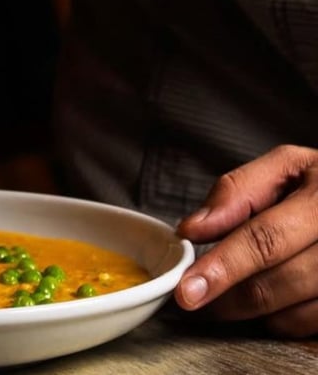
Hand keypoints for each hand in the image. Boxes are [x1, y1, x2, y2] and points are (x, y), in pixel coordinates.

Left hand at [175, 145, 317, 336]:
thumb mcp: (285, 167)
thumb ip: (237, 190)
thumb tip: (193, 227)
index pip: (266, 239)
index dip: (223, 266)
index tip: (188, 288)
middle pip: (275, 282)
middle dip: (227, 295)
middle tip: (193, 296)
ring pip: (290, 313)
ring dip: (251, 310)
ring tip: (229, 293)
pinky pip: (308, 327)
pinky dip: (281, 320)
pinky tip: (270, 300)